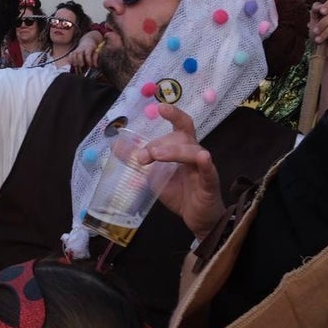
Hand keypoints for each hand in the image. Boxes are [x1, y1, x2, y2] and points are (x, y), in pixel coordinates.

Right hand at [67, 30, 102, 70]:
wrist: (87, 41)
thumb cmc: (92, 48)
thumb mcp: (96, 51)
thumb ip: (95, 58)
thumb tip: (95, 65)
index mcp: (88, 48)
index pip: (87, 54)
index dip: (88, 60)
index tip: (90, 65)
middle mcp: (81, 48)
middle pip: (79, 54)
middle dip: (80, 61)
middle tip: (82, 66)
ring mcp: (76, 50)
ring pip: (73, 54)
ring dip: (74, 61)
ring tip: (77, 66)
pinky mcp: (73, 52)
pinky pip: (70, 55)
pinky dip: (70, 60)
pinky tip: (72, 64)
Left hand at [136, 104, 223, 240]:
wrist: (198, 219)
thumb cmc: (180, 194)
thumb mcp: (155, 177)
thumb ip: (140, 163)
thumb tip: (117, 147)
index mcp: (183, 150)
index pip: (180, 126)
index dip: (173, 114)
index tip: (160, 107)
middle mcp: (195, 153)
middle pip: (181, 136)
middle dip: (159, 143)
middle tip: (142, 157)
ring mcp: (204, 167)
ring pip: (191, 150)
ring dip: (172, 151)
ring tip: (156, 156)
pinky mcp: (210, 182)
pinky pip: (208, 169)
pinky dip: (204, 162)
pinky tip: (203, 157)